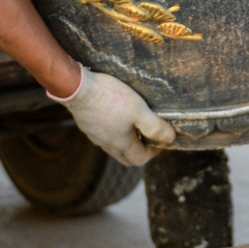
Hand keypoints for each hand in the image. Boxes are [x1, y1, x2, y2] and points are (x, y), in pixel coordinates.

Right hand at [51, 66, 175, 165]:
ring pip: (113, 146)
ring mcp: (95, 135)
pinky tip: (115, 117)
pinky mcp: (87, 124)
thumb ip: (155, 126)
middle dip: (140, 151)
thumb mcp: (139, 110)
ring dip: (126, 141)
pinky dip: (113, 132)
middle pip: (126, 157)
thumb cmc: (110, 98)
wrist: (77, 88)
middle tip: (149, 137)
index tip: (162, 140)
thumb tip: (171, 139)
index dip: (154, 152)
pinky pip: (103, 135)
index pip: (140, 159)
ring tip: (134, 125)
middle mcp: (107, 144)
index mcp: (121, 144)